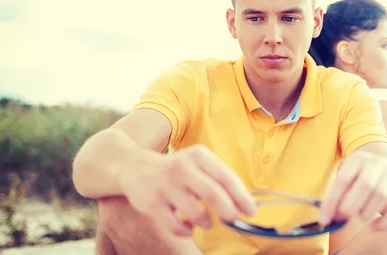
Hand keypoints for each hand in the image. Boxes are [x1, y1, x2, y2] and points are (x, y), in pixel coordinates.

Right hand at [118, 144, 255, 235]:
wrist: (135, 167)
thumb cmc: (177, 170)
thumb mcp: (197, 164)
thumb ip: (218, 179)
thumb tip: (243, 203)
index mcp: (198, 156)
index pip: (225, 177)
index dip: (241, 196)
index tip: (251, 211)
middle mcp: (182, 168)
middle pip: (212, 193)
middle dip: (228, 210)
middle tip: (233, 219)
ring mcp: (165, 185)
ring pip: (195, 212)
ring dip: (206, 221)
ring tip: (207, 221)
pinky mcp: (151, 203)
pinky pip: (176, 226)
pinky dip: (187, 231)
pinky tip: (189, 227)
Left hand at [318, 150, 386, 229]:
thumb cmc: (373, 181)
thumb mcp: (356, 179)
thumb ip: (341, 194)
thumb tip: (326, 217)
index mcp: (360, 159)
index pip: (343, 179)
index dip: (332, 201)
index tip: (324, 220)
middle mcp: (378, 163)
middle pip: (363, 186)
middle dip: (350, 206)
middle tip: (344, 218)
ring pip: (380, 196)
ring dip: (367, 212)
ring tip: (362, 216)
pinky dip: (383, 222)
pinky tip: (375, 226)